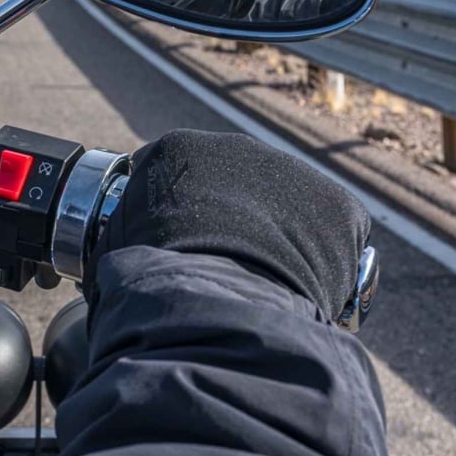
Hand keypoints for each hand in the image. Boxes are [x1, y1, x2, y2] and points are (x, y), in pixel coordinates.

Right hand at [88, 130, 370, 320]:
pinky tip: (306, 292)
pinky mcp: (338, 206)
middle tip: (228, 271)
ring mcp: (293, 173)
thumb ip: (134, 238)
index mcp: (179, 151)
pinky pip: (335, 235)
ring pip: (289, 209)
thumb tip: (132, 260)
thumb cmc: (152, 286)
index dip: (180, 222)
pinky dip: (326, 264)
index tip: (181, 252)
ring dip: (283, 240)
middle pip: (239, 187)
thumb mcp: (118, 251)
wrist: (211, 307)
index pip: (180, 179)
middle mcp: (239, 148)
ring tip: (269, 287)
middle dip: (236, 224)